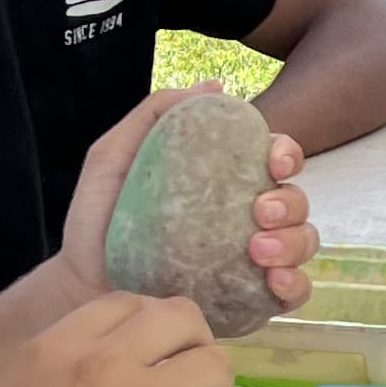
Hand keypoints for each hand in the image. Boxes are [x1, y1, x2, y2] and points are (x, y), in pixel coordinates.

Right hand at [0, 291, 239, 386]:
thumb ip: (65, 365)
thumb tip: (119, 359)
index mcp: (59, 345)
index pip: (130, 302)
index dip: (153, 327)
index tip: (156, 355)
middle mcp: (103, 363)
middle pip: (182, 318)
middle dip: (195, 346)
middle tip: (187, 383)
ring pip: (214, 368)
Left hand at [58, 87, 315, 308]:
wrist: (83, 286)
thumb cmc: (100, 221)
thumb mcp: (114, 157)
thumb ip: (155, 114)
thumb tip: (214, 85)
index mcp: (226, 181)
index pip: (274, 158)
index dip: (286, 153)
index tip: (273, 162)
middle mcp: (248, 218)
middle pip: (295, 200)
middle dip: (288, 203)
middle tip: (258, 214)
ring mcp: (254, 261)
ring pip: (302, 242)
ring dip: (293, 242)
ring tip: (257, 252)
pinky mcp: (252, 301)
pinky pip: (293, 292)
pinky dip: (296, 284)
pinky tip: (274, 282)